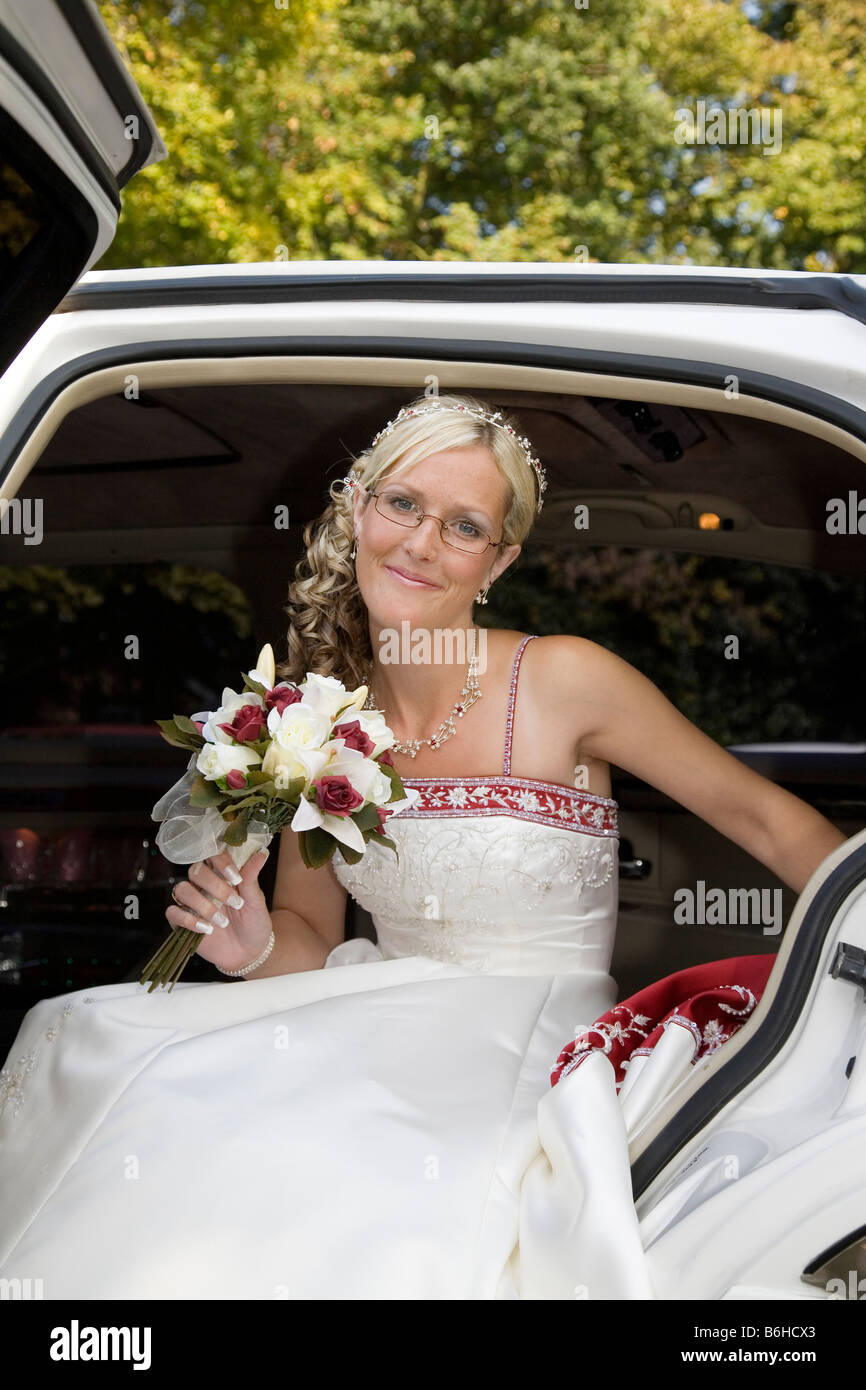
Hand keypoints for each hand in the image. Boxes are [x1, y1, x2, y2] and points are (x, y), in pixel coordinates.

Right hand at [165, 848, 272, 973]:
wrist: (249, 952)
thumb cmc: (253, 923)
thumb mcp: (256, 901)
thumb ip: (251, 878)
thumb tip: (261, 854)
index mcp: (221, 874)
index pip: (212, 855)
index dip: (221, 862)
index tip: (236, 878)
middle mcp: (203, 885)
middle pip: (195, 871)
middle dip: (215, 887)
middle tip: (234, 903)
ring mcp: (191, 903)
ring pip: (182, 890)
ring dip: (203, 905)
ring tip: (222, 921)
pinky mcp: (182, 921)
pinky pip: (173, 912)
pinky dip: (188, 920)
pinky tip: (207, 929)